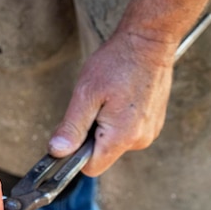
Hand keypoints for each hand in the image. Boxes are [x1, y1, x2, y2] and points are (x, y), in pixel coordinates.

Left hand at [48, 32, 176, 176]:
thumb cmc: (117, 63)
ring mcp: (149, 132)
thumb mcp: (86, 94)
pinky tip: (118, 99)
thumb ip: (71, 128)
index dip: (75, 155)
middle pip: (101, 155)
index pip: (91, 168)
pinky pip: (125, 133)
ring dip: (103, 127)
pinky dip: (116, 121)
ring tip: (107, 99)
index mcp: (122, 137)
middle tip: (91, 106)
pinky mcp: (153, 123)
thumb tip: (57, 152)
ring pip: (112, 144)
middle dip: (89, 137)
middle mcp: (140, 140)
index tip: (71, 133)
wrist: (149, 41)